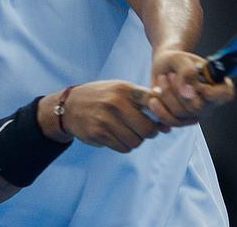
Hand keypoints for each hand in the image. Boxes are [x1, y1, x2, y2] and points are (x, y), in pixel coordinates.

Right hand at [38, 80, 169, 152]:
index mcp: (124, 89)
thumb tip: (167, 124)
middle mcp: (115, 102)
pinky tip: (117, 136)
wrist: (69, 105)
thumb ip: (143, 101)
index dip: (161, 113)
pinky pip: (123, 147)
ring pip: (136, 141)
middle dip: (149, 133)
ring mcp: (105, 118)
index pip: (152, 101)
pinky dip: (124, 145)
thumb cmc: (102, 97)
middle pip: (147, 129)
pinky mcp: (98, 133)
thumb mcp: (120, 90)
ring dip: (136, 141)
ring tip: (129, 132)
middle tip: (144, 130)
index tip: (160, 119)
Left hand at [148, 49, 234, 125]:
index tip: (195, 82)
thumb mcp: (180, 58)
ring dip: (166, 95)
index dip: (209, 92)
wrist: (163, 66)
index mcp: (217, 85)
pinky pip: (170, 121)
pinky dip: (159, 109)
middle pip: (197, 107)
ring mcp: (195, 114)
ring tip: (161, 79)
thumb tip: (187, 93)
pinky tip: (153, 98)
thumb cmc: (176, 61)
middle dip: (178, 89)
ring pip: (180, 113)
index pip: (225, 95)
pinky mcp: (181, 120)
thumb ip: (186, 72)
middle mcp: (209, 103)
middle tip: (169, 75)